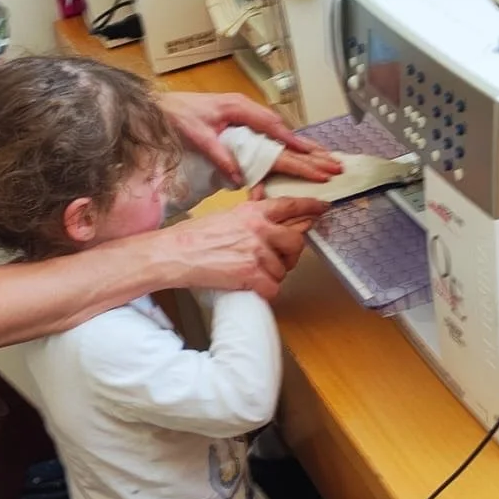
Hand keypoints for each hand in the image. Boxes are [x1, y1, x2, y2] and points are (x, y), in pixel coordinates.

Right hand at [154, 196, 325, 300]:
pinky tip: (251, 288)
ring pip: (283, 270)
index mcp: (253, 212)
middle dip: (292, 255)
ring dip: (271, 276)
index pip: (290, 206)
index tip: (322, 208)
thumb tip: (265, 210)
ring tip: (251, 273)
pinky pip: (272, 288)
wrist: (175, 253)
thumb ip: (250, 215)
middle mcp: (259, 229)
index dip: (310, 207)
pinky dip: (264, 292)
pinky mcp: (250, 274)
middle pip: (296, 242)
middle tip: (280, 260)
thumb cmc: (194, 236)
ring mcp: (256, 252)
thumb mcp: (226, 216)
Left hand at [156, 90, 340, 181]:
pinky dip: (282, 142)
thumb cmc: (179, 115)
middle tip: (330, 160)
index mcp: (240, 108)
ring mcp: (243, 112)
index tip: (313, 156)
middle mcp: (246, 108)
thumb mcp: (198, 136)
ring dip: (297, 145)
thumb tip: (239, 177)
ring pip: (277, 130)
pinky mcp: (239, 119)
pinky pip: (266, 131)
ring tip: (320, 158)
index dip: (294, 144)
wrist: (161, 104)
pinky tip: (291, 152)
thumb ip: (219, 155)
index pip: (274, 128)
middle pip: (282, 128)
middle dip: (306, 146)